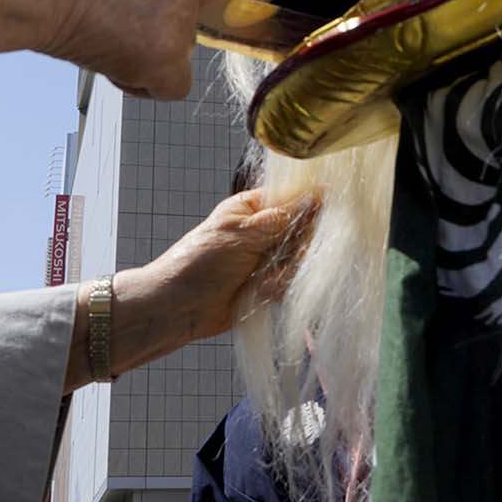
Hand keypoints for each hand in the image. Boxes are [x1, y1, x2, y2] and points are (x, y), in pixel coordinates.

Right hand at [0, 0, 221, 97]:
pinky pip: (173, 87)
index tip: (146, 5)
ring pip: (180, 51)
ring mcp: (179, 15)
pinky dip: (142, 84)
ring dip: (145, 52)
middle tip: (117, 23)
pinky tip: (110, 66)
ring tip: (99, 37)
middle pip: (192, 16)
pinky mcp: (164, 55)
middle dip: (159, 24)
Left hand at [62, 189, 321, 390]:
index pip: (294, 197)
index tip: (323, 216)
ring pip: (301, 259)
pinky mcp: (268, 285)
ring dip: (286, 270)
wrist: (179, 308)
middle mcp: (263, 230)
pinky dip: (279, 288)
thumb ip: (282, 217)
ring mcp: (266, 258)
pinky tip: (260, 292)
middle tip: (280, 255)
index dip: (311, 205)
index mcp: (253, 207)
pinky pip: (291, 283)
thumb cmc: (200, 262)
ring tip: (262, 279)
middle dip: (298, 246)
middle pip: (304, 229)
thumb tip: (316, 194)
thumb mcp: (242, 233)